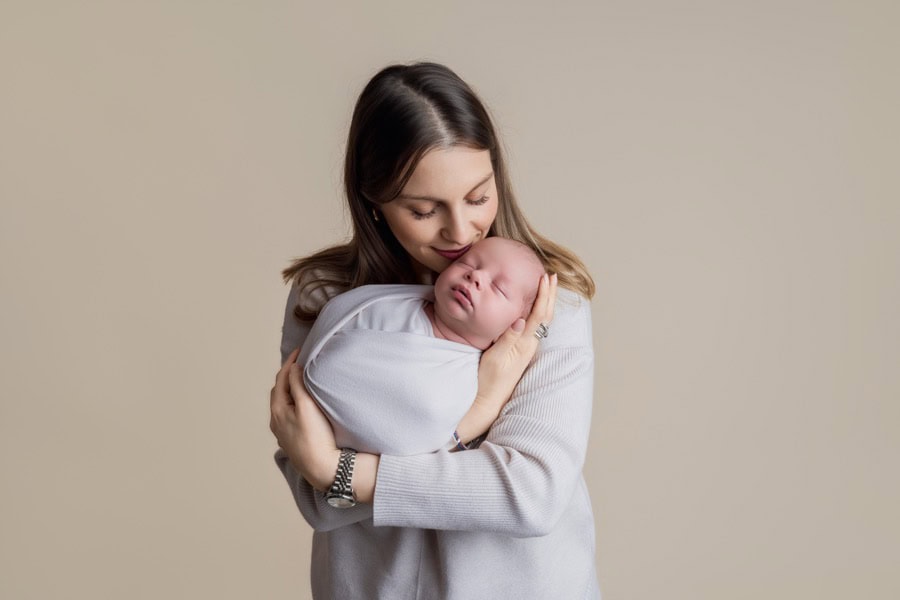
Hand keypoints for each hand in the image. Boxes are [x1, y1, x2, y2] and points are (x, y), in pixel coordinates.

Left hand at [269, 348, 340, 491]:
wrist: (323, 468)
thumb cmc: (316, 437)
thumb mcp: (307, 407)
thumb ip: (298, 385)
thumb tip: (293, 368)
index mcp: (278, 410)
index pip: (281, 379)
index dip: (290, 362)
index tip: (300, 350)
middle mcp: (277, 421)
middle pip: (280, 390)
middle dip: (288, 374)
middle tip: (301, 362)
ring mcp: (283, 432)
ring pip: (284, 403)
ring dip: (290, 389)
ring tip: (302, 379)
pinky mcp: (293, 439)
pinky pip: (289, 414)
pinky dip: (294, 402)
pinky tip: (302, 404)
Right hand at [460, 273, 557, 440]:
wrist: (489, 400)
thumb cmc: (489, 380)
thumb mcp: (495, 358)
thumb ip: (507, 338)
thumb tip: (520, 320)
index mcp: (524, 344)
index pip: (538, 314)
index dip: (543, 295)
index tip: (544, 278)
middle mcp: (529, 345)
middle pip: (545, 315)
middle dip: (549, 294)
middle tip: (552, 275)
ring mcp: (527, 348)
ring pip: (542, 320)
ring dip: (546, 301)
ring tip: (548, 286)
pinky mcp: (521, 350)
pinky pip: (535, 326)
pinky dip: (538, 311)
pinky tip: (535, 307)